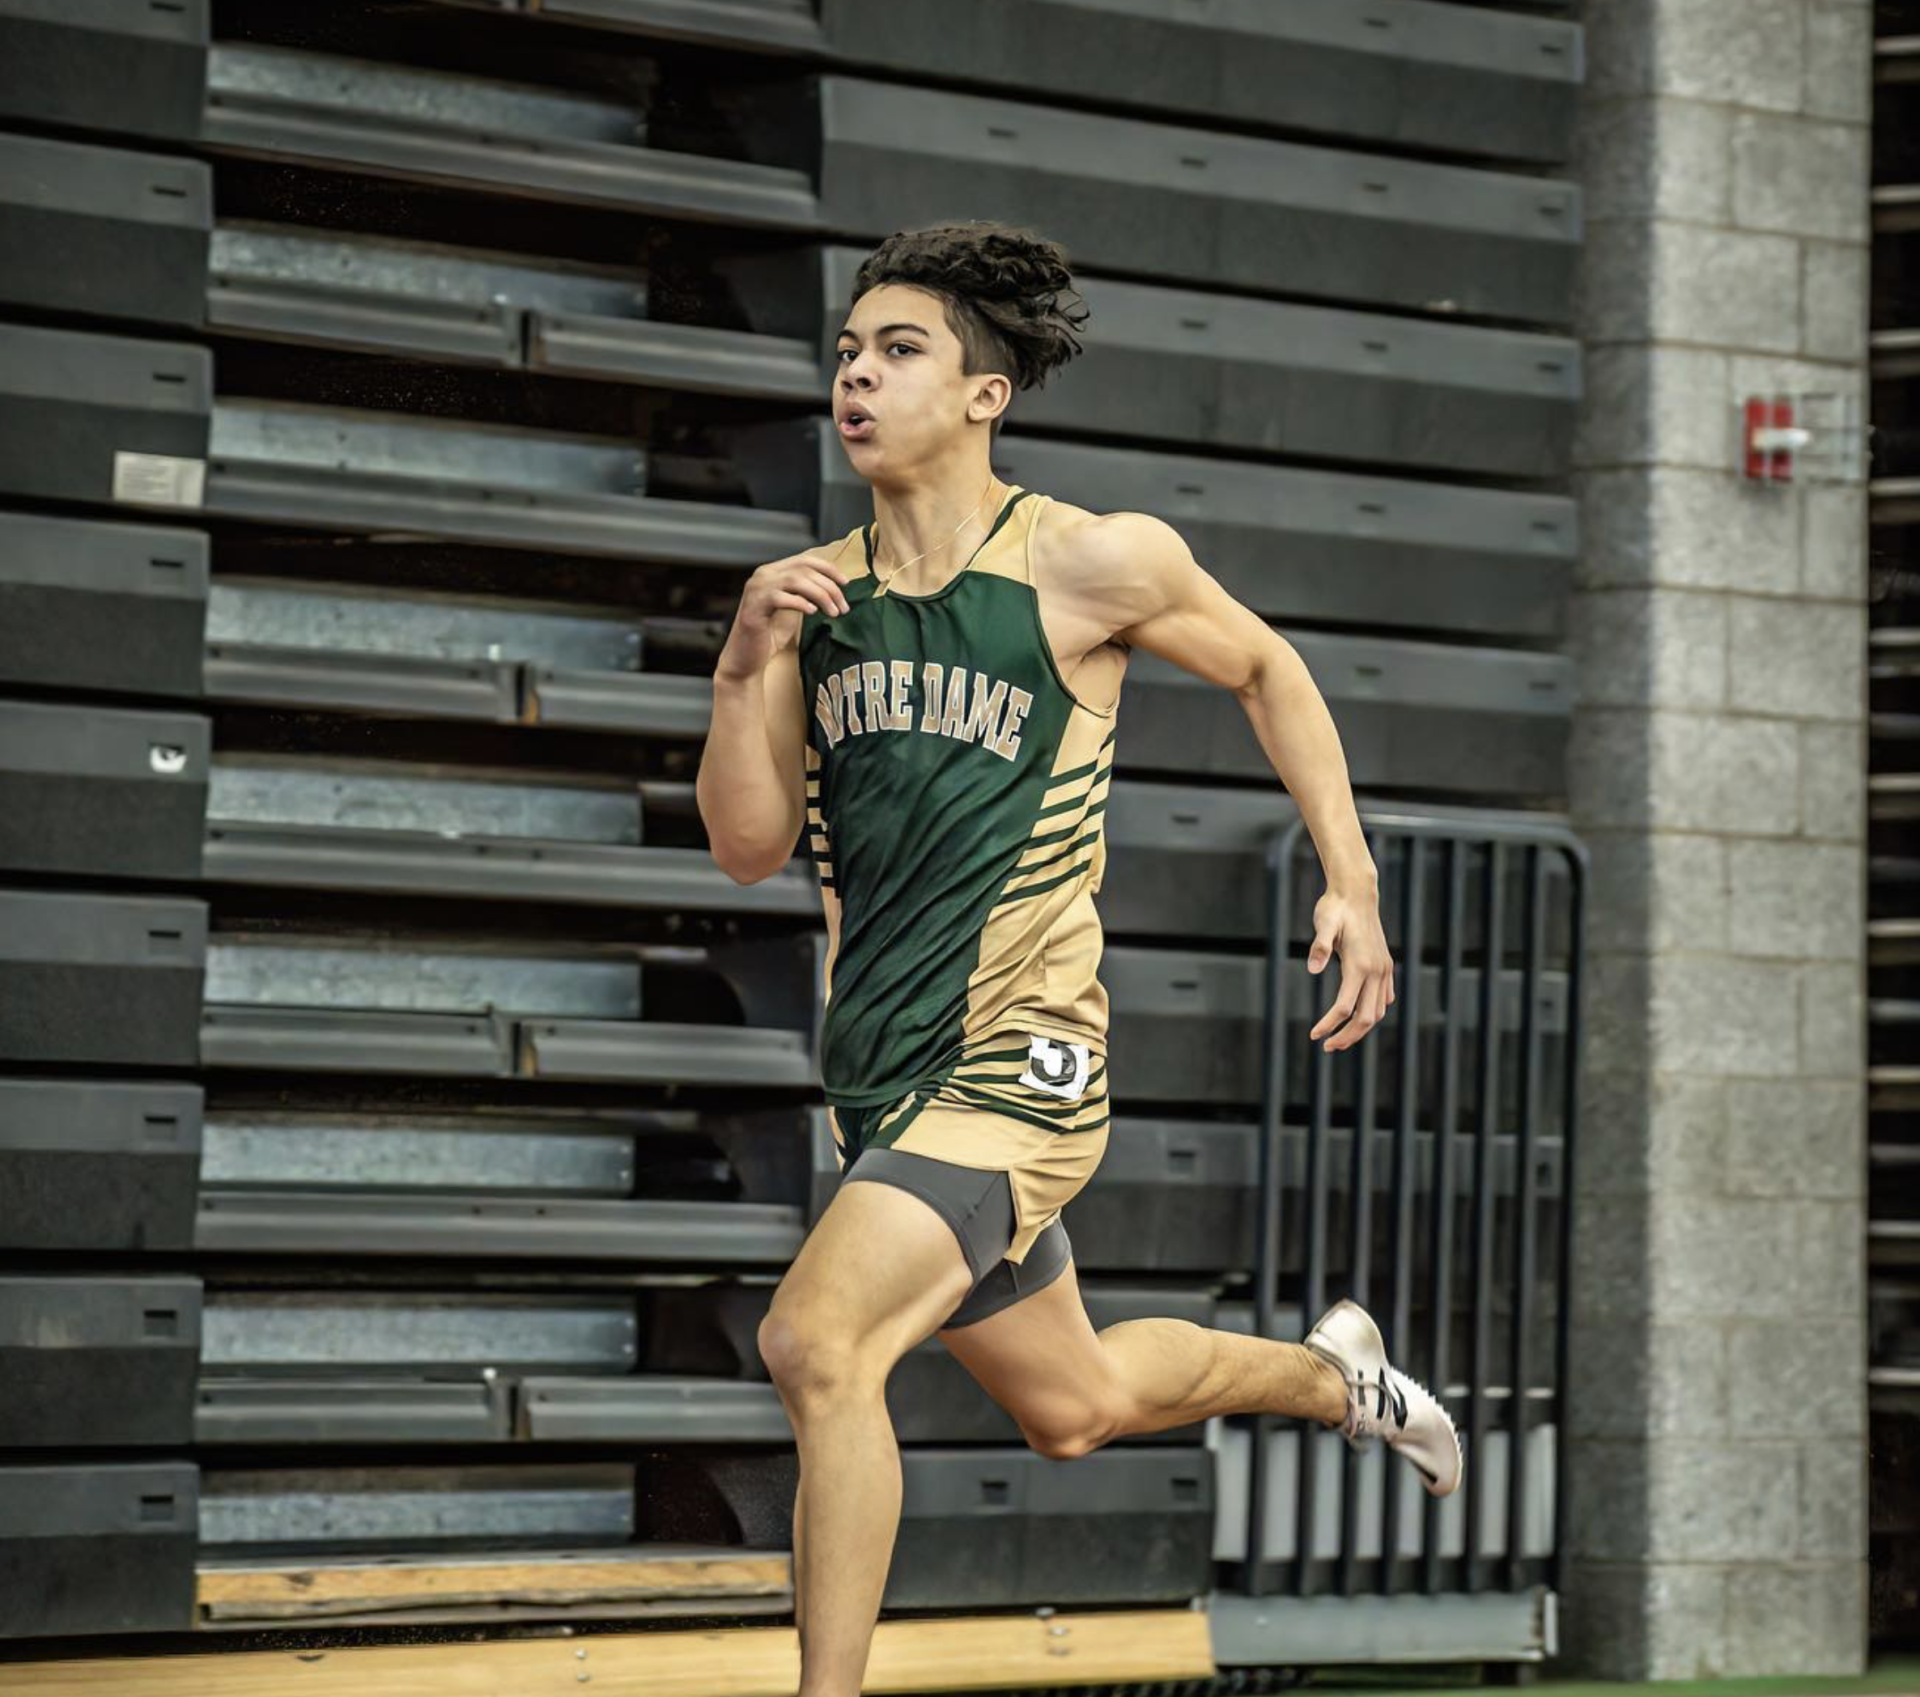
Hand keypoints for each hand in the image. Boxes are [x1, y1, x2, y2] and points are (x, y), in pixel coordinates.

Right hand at [715, 548, 853, 683]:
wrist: (746, 658)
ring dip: (820, 595)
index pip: (805, 560)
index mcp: (773, 571)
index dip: (829, 569)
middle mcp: (763, 575)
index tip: (846, 583)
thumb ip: (806, 594)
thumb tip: (835, 588)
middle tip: (843, 608)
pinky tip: (812, 612)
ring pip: (795, 580)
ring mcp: (756, 589)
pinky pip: (780, 597)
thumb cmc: (770, 635)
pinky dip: (800, 602)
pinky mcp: (753, 606)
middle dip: (829, 587)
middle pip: (803, 570)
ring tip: (833, 613)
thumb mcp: (793, 609)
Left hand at [1306, 886, 1393, 1051]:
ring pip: (1378, 1011)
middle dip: (1347, 1036)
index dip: (1329, 1025)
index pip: (1345, 1007)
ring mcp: (1384, 968)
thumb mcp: (1323, 922)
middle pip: (1366, 1017)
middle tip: (1327, 1047)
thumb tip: (1312, 969)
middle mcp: (1376, 970)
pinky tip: (1361, 1016)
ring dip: (1361, 1028)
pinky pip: (1385, 997)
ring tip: (1340, 1038)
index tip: (1314, 1036)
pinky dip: (1374, 1012)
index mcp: (1360, 965)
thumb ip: (1319, 946)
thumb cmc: (1335, 908)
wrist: (1356, 892)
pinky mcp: (1386, 964)